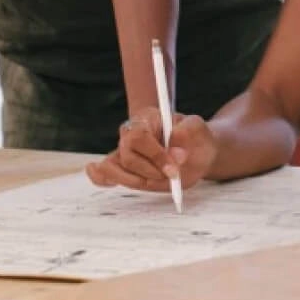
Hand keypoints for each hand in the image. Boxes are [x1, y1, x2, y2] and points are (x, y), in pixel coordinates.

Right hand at [86, 106, 216, 190]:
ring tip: (162, 180)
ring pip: (115, 169)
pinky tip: (102, 177)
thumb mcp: (198, 128)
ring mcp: (125, 152)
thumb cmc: (195, 137)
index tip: (174, 168)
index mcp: (146, 119)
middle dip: (152, 170)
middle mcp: (130, 134)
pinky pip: (105, 173)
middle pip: (127, 157)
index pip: (138, 137)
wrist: (197, 150)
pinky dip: (103, 178)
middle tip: (175, 173)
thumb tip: (174, 147)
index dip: (154, 155)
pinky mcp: (126, 170)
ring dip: (140, 180)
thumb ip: (188, 132)